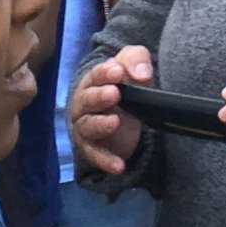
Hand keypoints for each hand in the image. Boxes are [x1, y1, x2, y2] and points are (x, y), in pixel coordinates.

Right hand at [68, 46, 151, 177]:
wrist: (126, 117)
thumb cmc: (125, 86)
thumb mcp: (133, 65)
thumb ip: (136, 60)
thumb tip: (141, 74)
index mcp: (93, 82)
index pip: (95, 75)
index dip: (104, 73)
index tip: (118, 71)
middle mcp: (84, 104)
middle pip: (87, 99)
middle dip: (99, 96)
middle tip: (114, 93)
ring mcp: (85, 127)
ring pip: (87, 126)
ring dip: (99, 124)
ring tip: (115, 122)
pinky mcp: (92, 149)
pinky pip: (95, 155)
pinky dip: (105, 160)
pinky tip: (119, 165)